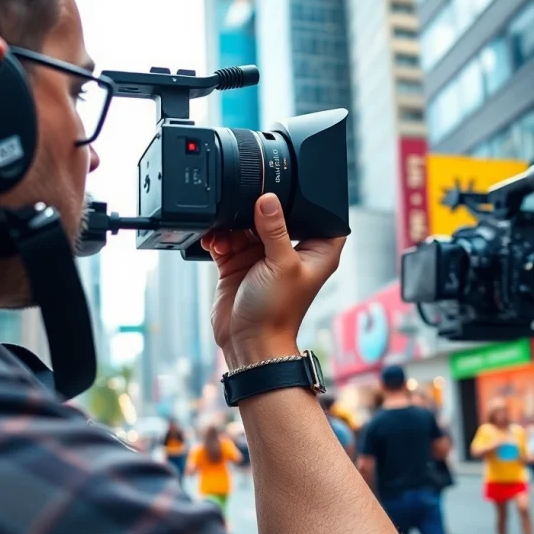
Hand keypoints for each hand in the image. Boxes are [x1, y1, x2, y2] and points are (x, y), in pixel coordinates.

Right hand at [203, 194, 345, 368]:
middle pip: (276, 214)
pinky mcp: (239, 262)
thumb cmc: (277, 312)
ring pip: (247, 225)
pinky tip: (214, 242)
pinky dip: (219, 238)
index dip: (306, 201)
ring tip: (225, 235)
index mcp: (316, 250)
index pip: (318, 214)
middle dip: (256, 210)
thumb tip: (267, 198)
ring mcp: (263, 255)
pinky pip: (227, 240)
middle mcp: (290, 249)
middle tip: (244, 209)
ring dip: (232, 226)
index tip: (287, 191)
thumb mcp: (282, 264)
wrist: (248, 341)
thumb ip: (274, 229)